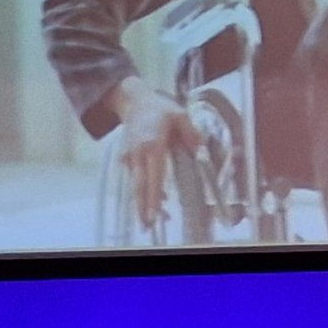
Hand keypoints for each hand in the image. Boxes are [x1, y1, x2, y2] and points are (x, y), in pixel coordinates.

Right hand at [113, 80, 202, 228]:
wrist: (134, 102)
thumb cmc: (159, 109)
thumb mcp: (179, 115)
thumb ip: (191, 133)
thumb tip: (201, 150)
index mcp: (152, 145)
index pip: (153, 175)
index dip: (153, 195)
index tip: (154, 212)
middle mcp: (137, 154)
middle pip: (140, 186)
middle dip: (143, 207)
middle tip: (147, 225)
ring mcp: (129, 157)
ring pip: (136, 184)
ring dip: (143, 202)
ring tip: (151, 219)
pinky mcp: (126, 158)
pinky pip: (135, 178)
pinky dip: (143, 189)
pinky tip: (154, 201)